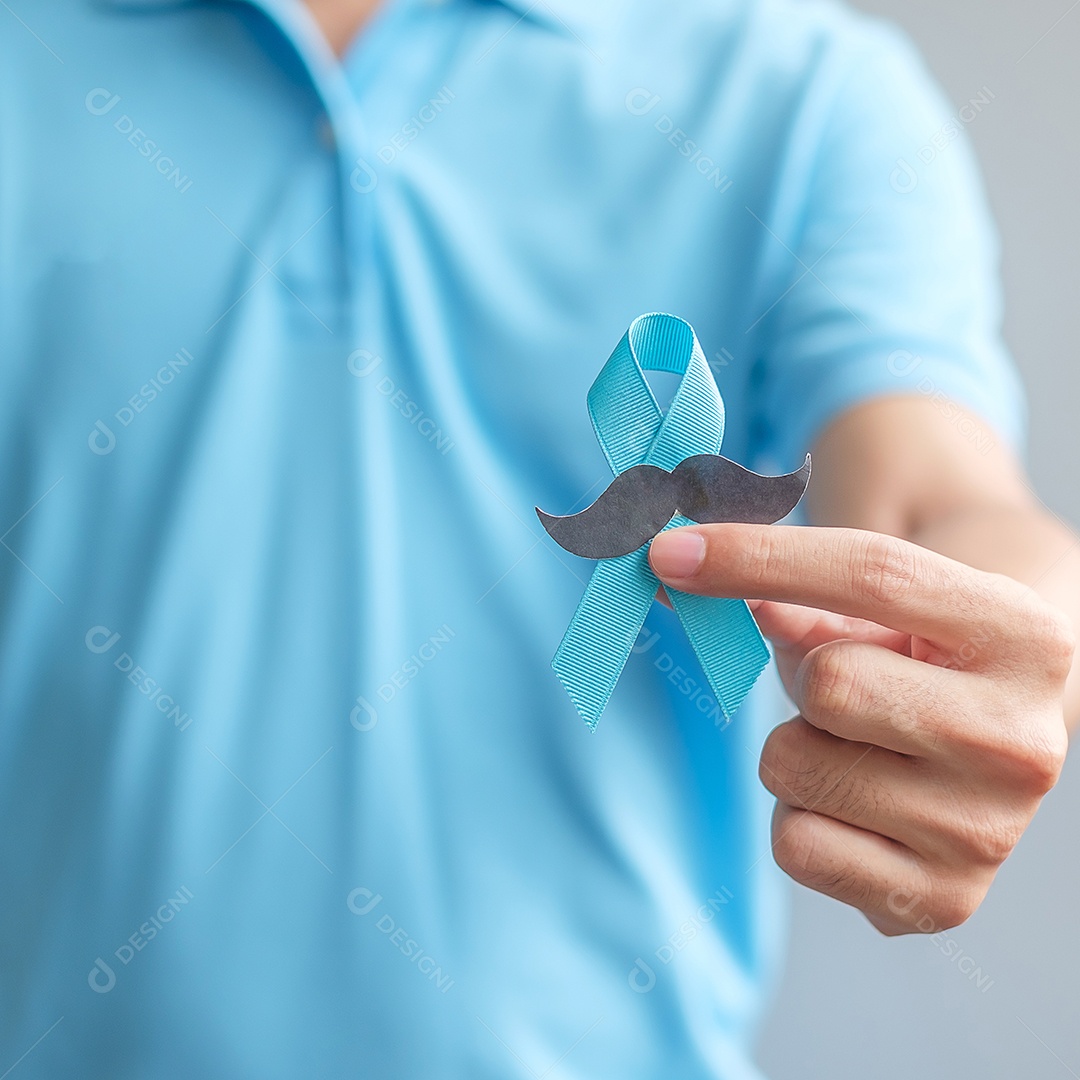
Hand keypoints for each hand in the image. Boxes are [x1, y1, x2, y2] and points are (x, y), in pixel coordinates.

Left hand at [649, 524, 1074, 934]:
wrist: (996, 736)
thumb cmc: (922, 653)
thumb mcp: (884, 604)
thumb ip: (794, 586)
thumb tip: (683, 572)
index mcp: (1022, 635)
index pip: (872, 575)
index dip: (756, 558)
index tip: (670, 552)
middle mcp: (1022, 741)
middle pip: (829, 685)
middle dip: (803, 677)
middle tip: (841, 686)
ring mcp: (985, 833)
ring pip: (793, 768)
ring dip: (795, 748)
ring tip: (855, 746)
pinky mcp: (941, 901)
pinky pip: (795, 845)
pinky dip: (797, 816)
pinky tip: (852, 803)